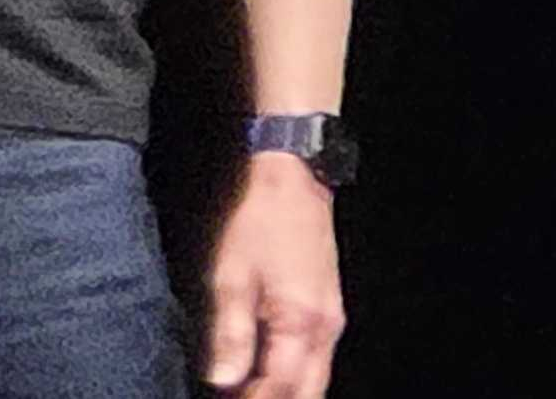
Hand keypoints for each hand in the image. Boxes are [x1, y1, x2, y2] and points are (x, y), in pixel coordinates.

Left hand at [200, 154, 343, 394]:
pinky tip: (266, 376)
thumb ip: (231, 333)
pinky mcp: (328, 310)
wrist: (292, 179)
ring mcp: (332, 320)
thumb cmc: (258, 221)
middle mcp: (325, 328)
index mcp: (300, 322)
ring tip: (249, 394)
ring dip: (286, 394)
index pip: (280, 388)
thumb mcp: (231, 276)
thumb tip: (223, 381)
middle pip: (308, 393)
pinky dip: (295, 377)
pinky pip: (317, 360)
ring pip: (316, 381)